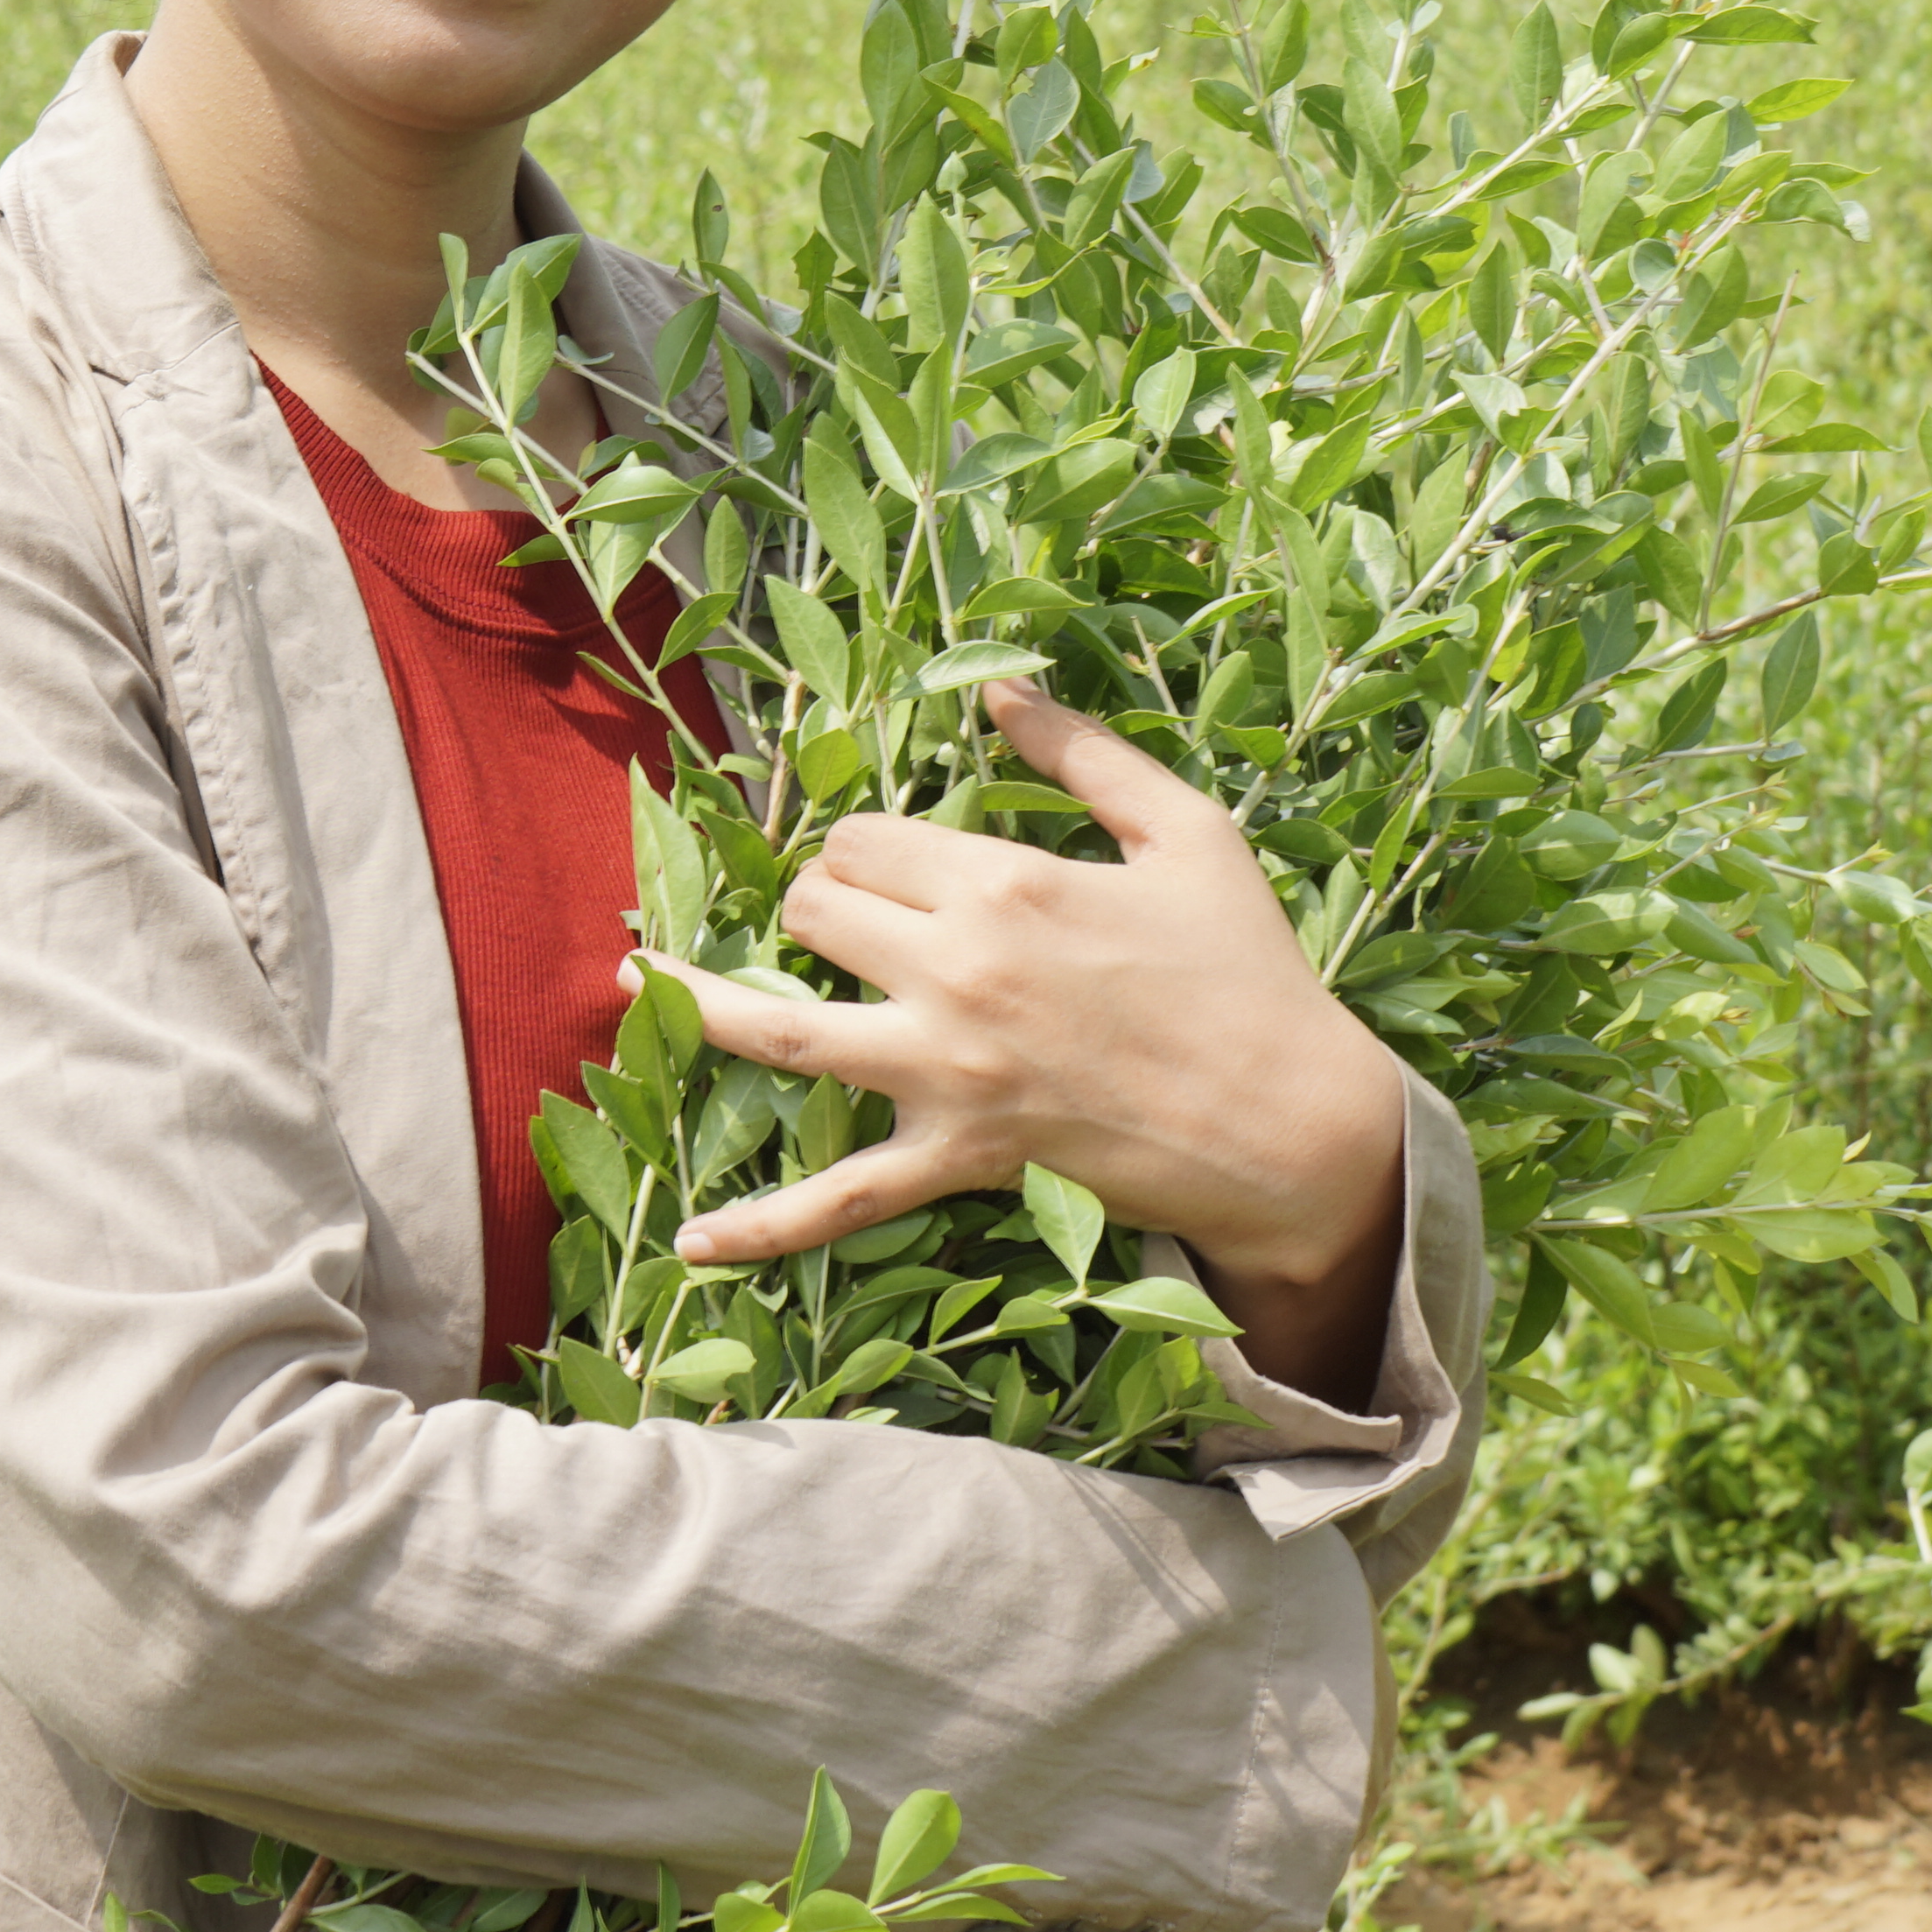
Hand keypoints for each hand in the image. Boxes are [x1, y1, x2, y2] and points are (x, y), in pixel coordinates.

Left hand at [654, 684, 1407, 1397]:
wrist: (1293, 1122)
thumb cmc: (1248, 968)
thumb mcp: (1185, 831)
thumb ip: (1084, 753)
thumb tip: (1002, 687)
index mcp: (1004, 882)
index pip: (865, 839)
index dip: (864, 845)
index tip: (892, 862)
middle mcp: (957, 971)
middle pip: (817, 912)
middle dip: (818, 904)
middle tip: (845, 920)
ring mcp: (948, 1072)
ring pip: (784, 1033)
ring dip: (702, 1005)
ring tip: (638, 987)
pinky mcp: (960, 1158)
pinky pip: (840, 1203)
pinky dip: (761, 1230)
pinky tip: (688, 1244)